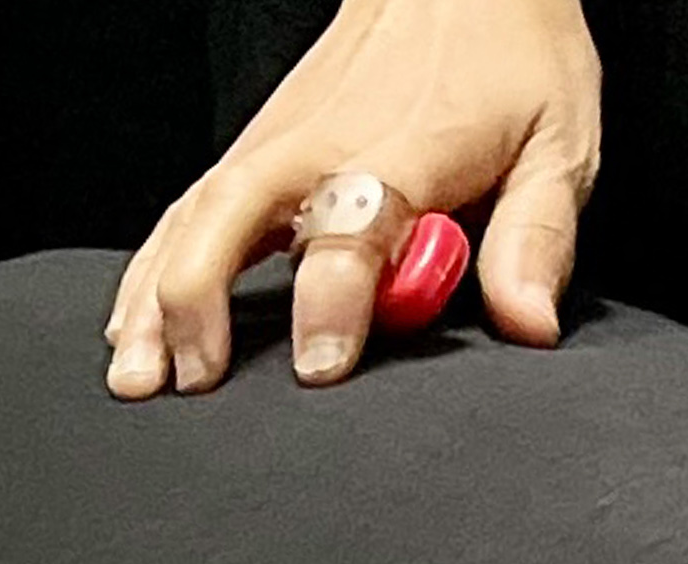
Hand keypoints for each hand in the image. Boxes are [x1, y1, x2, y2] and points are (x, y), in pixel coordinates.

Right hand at [107, 0, 600, 396]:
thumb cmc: (509, 60)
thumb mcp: (557, 143)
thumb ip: (536, 239)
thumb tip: (529, 323)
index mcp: (401, 154)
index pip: (351, 233)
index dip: (334, 301)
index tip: (321, 367)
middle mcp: (320, 148)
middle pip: (232, 217)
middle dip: (201, 301)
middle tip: (196, 381)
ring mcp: (276, 146)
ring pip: (193, 217)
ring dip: (155, 296)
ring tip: (136, 377)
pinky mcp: (255, 149)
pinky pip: (185, 211)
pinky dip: (150, 268)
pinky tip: (130, 326)